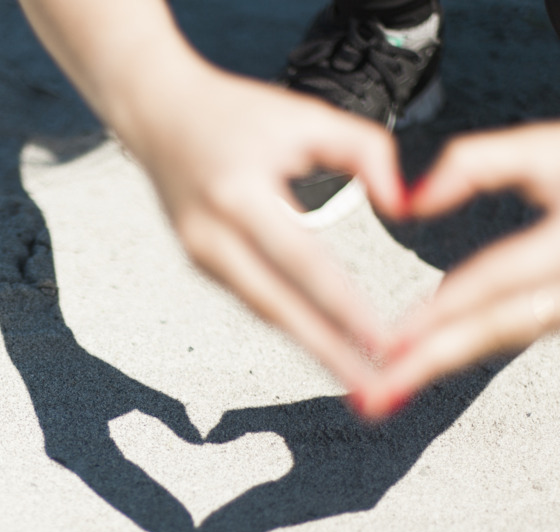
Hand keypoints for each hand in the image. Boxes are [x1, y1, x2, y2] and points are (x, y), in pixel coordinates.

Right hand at [115, 59, 404, 391]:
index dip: (347, 310)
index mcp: (239, 195)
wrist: (157, 112)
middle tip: (373, 392)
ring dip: (311, 347)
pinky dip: (289, 325)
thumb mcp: (308, 116)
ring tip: (355, 377)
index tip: (385, 345)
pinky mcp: (199, 264)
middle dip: (329, 355)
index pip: (306, 265)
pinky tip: (321, 343)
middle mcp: (212, 235)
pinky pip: (253, 301)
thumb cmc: (239, 112)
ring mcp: (199, 255)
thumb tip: (402, 210)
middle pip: (280, 310)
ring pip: (265, 313)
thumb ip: (367, 151)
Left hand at [355, 108, 559, 418]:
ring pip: (502, 340)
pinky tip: (428, 361)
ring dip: (443, 363)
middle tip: (378, 395)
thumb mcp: (545, 145)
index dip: (439, 314)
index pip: (494, 283)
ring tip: (391, 389)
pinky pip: (514, 334)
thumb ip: (471, 164)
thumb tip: (407, 202)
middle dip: (430, 364)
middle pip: (493, 330)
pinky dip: (468, 348)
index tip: (393, 341)